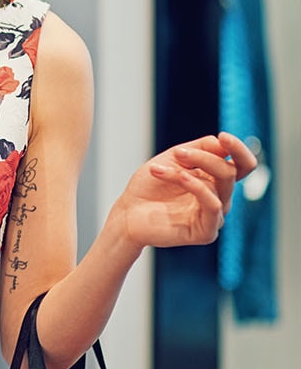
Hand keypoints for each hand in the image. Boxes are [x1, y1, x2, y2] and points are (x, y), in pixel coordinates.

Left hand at [108, 132, 258, 249]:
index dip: (238, 149)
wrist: (127, 214)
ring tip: (157, 169)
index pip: (242, 164)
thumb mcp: (173, 159)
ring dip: (186, 171)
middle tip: (178, 153)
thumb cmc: (148, 187)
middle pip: (230, 172)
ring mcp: (214, 216)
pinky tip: (180, 178)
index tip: (223, 136)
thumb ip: (200, 149)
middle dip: (206, 157)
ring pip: (219, 185)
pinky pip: (213, 205)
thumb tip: (223, 142)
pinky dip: (197, 187)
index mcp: (215, 180)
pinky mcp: (206, 232)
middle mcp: (219, 198)